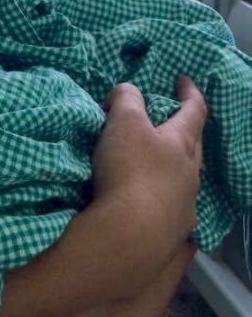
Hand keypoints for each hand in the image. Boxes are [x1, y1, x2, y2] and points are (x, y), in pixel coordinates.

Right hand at [92, 75, 205, 283]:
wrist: (129, 235)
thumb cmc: (130, 169)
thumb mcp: (123, 121)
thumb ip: (127, 99)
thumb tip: (128, 91)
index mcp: (181, 144)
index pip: (194, 111)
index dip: (189, 93)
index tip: (183, 80)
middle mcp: (190, 176)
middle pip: (193, 148)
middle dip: (185, 131)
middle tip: (173, 120)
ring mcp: (184, 209)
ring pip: (185, 182)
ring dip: (173, 170)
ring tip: (157, 166)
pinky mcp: (171, 237)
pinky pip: (173, 212)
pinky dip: (164, 202)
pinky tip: (153, 207)